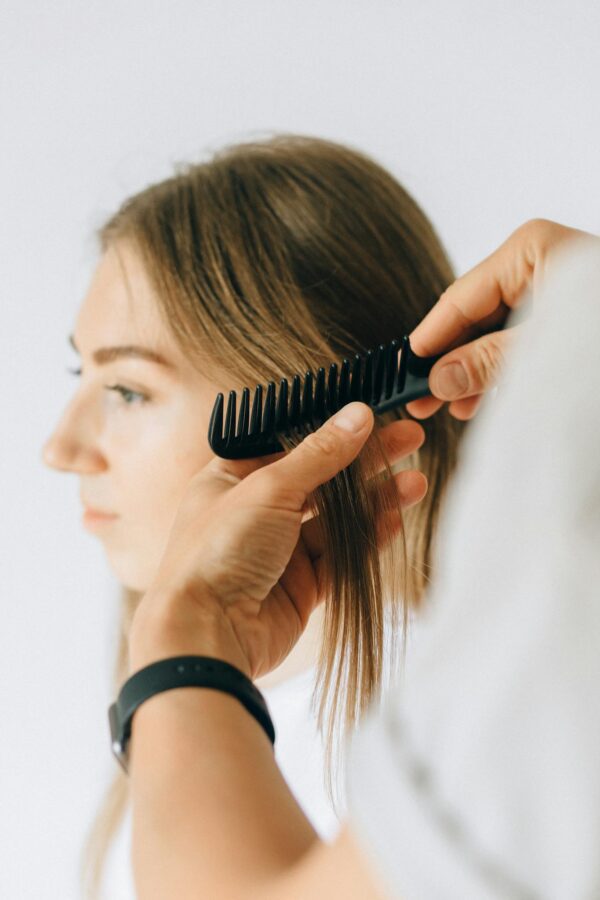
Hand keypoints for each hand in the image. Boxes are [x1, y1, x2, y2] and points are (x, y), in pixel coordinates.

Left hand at [129, 404, 426, 678]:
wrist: (208, 634)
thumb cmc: (217, 552)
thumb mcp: (269, 488)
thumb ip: (319, 454)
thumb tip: (357, 415)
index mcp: (230, 478)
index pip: (286, 442)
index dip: (327, 427)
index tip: (369, 412)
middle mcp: (254, 511)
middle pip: (319, 477)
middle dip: (363, 459)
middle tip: (407, 437)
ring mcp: (278, 549)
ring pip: (335, 517)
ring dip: (374, 499)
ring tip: (415, 480)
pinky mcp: (300, 584)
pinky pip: (340, 555)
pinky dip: (367, 537)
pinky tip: (395, 517)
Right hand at [407, 219, 589, 419]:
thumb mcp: (541, 350)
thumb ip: (485, 361)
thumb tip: (439, 378)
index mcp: (530, 249)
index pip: (460, 296)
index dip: (429, 336)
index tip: (405, 368)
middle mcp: (538, 261)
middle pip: (474, 314)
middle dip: (449, 359)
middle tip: (421, 398)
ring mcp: (552, 287)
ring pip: (495, 330)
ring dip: (472, 369)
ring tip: (451, 407)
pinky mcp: (564, 315)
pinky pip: (519, 339)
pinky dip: (500, 368)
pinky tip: (482, 397)